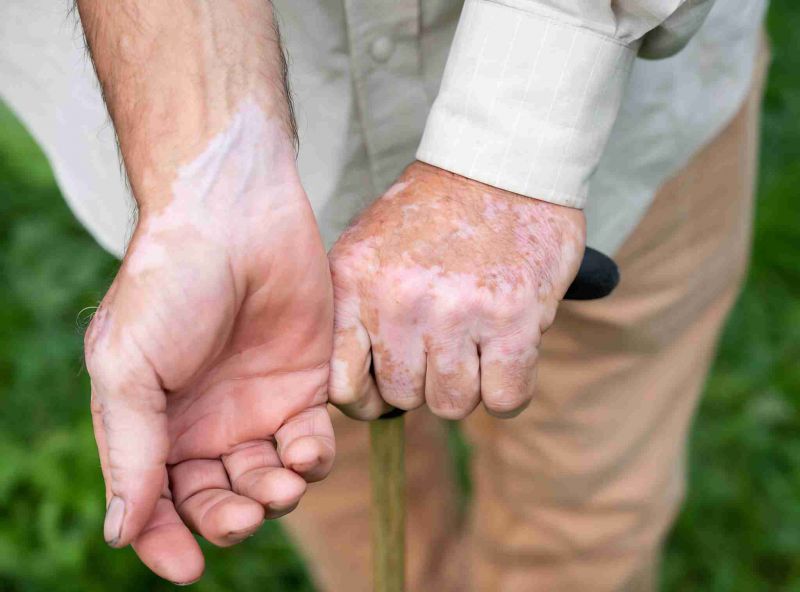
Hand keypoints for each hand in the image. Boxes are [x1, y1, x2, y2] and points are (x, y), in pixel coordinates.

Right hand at [84, 157, 333, 583]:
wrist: (237, 218)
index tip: (188, 568)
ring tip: (282, 483)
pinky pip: (314, 443)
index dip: (165, 541)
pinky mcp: (306, 385)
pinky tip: (306, 448)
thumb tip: (120, 533)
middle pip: (217, 498)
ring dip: (277, 496)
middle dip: (231, 518)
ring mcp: (257, 405)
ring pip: (269, 480)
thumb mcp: (128, 368)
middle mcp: (205, 421)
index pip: (156, 502)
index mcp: (153, 422)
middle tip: (245, 513)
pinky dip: (313, 459)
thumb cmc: (171, 286)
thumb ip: (130, 451)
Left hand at [328, 161, 584, 420]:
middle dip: (426, 379)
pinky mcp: (511, 319)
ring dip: (470, 382)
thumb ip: (354, 313)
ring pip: (453, 404)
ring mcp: (455, 312)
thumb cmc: (436, 214)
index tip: (391, 379)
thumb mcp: (370, 249)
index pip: (342, 386)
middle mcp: (398, 301)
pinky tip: (509, 349)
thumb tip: (358, 393)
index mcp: (355, 283)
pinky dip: (511, 386)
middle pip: (404, 399)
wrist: (502, 163)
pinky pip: (505, 400)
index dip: (369, 395)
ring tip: (477, 337)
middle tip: (445, 340)